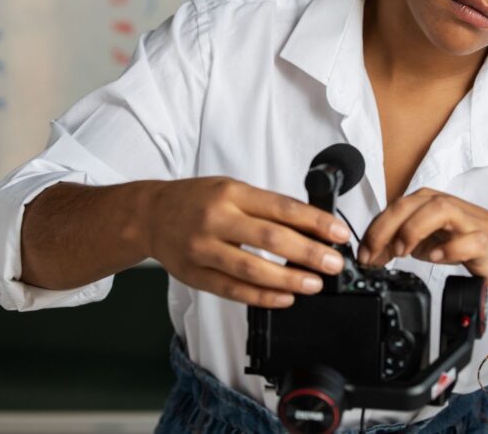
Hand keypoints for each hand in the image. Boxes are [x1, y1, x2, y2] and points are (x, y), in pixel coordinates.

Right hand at [145, 177, 350, 308]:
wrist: (150, 215)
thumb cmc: (197, 201)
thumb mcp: (231, 189)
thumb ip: (265, 207)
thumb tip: (310, 228)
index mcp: (231, 193)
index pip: (281, 207)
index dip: (314, 222)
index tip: (338, 234)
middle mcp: (216, 219)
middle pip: (270, 238)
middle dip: (308, 253)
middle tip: (333, 264)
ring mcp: (203, 248)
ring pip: (251, 268)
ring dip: (288, 279)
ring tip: (314, 284)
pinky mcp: (195, 274)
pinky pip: (232, 290)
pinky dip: (261, 297)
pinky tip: (284, 298)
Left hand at [357, 188, 487, 286]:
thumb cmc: (466, 241)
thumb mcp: (425, 241)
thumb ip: (398, 243)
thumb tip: (371, 254)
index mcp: (428, 202)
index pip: (393, 209)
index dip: (374, 232)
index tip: (363, 255)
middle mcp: (445, 205)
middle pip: (409, 205)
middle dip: (386, 229)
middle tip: (375, 254)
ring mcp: (466, 220)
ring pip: (438, 210)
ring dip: (414, 229)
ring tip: (402, 251)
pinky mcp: (484, 239)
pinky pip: (468, 239)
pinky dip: (450, 248)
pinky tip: (437, 257)